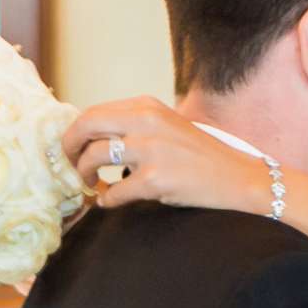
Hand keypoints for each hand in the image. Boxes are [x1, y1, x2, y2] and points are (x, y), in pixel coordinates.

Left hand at [61, 97, 269, 213]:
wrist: (238, 178)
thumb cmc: (201, 157)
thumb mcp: (167, 127)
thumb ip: (133, 126)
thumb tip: (92, 137)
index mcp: (147, 106)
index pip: (93, 111)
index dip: (75, 132)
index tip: (71, 148)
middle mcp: (146, 122)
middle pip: (85, 126)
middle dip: (69, 148)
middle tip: (69, 166)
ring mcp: (150, 150)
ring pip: (93, 157)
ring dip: (84, 175)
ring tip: (91, 184)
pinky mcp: (156, 179)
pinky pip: (113, 191)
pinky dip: (106, 199)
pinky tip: (111, 201)